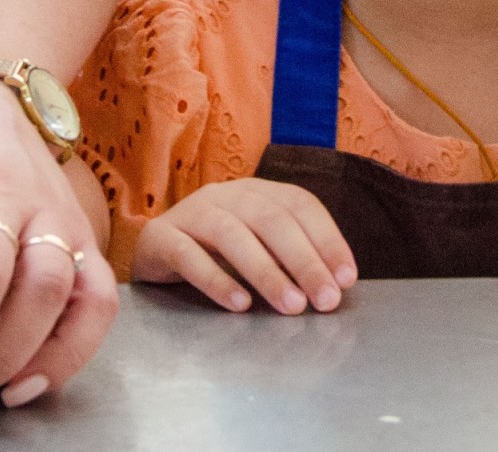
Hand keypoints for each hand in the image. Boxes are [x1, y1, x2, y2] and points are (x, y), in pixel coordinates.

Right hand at [132, 178, 354, 314]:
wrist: (152, 253)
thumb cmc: (216, 255)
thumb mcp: (257, 249)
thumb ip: (289, 260)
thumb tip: (334, 286)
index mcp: (254, 191)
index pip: (298, 204)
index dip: (327, 239)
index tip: (345, 279)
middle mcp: (224, 195)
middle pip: (270, 218)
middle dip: (304, 261)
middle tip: (325, 300)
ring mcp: (189, 213)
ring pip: (231, 234)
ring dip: (266, 272)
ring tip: (291, 306)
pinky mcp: (159, 238)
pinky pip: (188, 255)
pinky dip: (216, 280)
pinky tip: (239, 303)